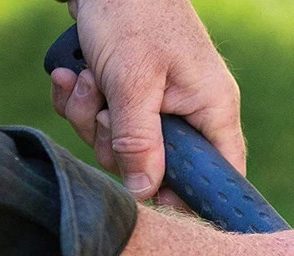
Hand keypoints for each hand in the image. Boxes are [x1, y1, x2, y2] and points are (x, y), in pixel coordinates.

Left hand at [50, 0, 244, 204]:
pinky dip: (83, 102)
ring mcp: (164, 104)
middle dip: (116, 143)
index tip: (152, 198)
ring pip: (124, 145)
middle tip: (101, 110)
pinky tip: (74, 75)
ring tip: (85, 80)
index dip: (188, 195)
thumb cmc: (134, 15)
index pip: (219, 174)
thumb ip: (139, 141)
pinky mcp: (136, 96)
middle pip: (158, 166)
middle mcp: (194, 112)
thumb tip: (145, 193)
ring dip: (90, 117)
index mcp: (213, 111)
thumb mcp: (133, 81)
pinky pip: (106, 122)